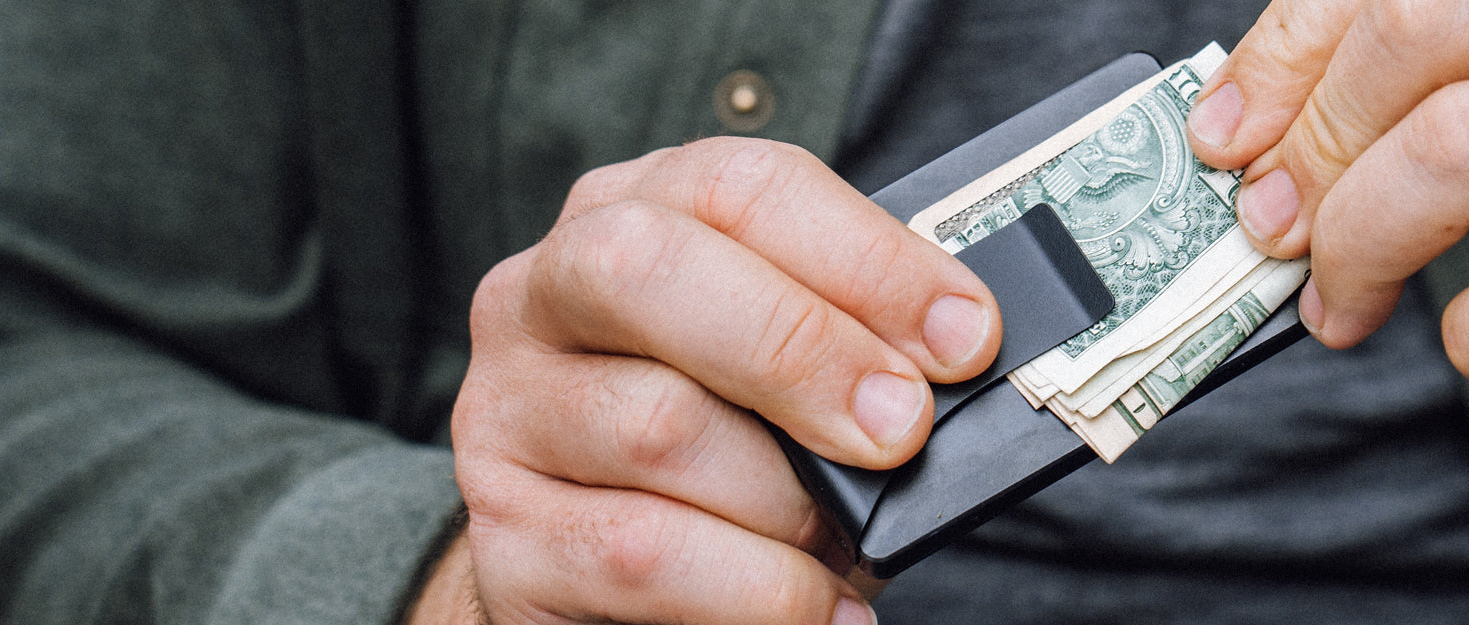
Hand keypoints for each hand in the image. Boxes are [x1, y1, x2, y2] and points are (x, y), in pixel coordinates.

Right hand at [442, 137, 1000, 623]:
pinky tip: (820, 609)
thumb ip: (847, 340)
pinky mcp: (504, 537)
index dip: (863, 254)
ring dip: (788, 498)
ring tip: (844, 540)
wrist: (603, 586)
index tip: (964, 335)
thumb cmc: (725, 459)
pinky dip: (760, 591)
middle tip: (901, 428)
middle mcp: (541, 296)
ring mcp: (506, 415)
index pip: (738, 186)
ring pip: (657, 426)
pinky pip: (643, 554)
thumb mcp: (782, 374)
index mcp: (627, 216)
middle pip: (649, 267)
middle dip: (800, 347)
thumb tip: (959, 352)